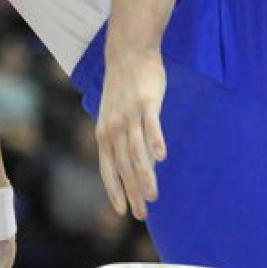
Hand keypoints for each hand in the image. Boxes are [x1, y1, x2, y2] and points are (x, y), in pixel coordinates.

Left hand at [96, 50, 167, 219]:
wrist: (128, 53)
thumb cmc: (124, 87)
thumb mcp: (115, 115)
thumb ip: (121, 138)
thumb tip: (135, 161)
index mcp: (105, 133)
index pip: (108, 169)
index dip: (115, 191)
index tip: (122, 211)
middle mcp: (114, 128)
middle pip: (124, 167)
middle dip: (132, 192)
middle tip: (142, 215)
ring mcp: (130, 116)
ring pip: (136, 152)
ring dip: (144, 176)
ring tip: (153, 196)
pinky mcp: (146, 103)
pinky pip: (151, 126)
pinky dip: (155, 141)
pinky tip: (162, 157)